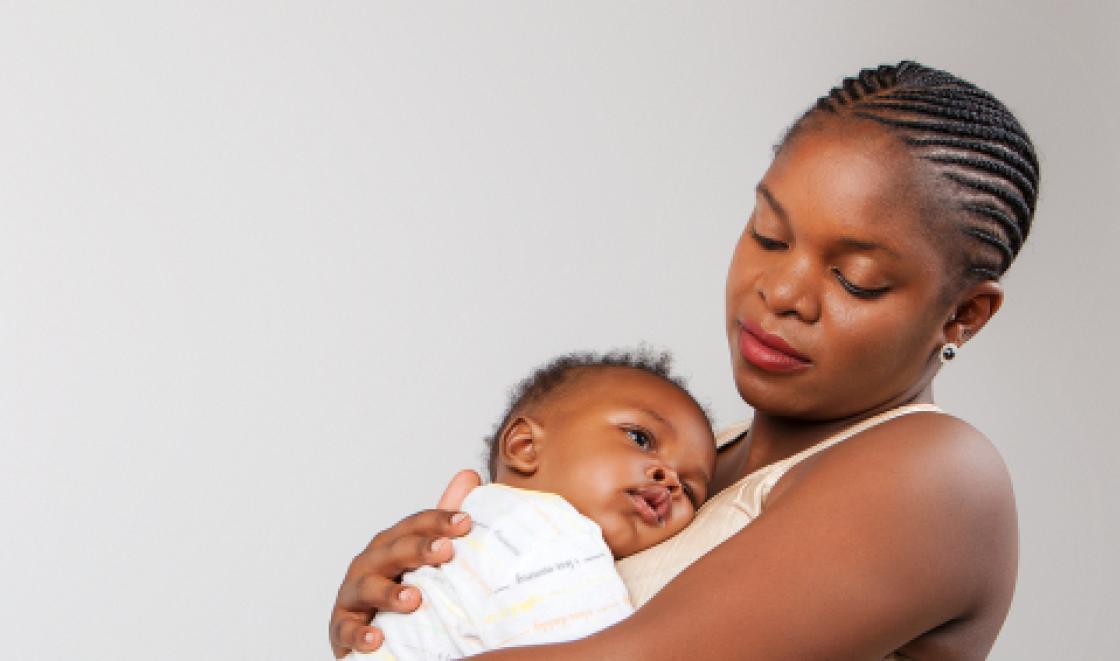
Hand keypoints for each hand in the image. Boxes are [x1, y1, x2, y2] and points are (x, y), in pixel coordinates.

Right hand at [328, 469, 481, 657]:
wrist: (374, 631)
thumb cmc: (402, 586)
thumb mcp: (425, 555)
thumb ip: (444, 521)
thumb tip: (469, 475)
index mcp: (393, 544)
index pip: (415, 526)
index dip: (438, 521)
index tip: (465, 523)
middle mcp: (371, 563)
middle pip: (394, 551)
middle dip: (418, 549)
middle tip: (445, 550)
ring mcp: (354, 594)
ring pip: (367, 587)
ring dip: (389, 592)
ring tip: (413, 599)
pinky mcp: (343, 627)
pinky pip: (348, 630)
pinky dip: (360, 634)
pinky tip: (376, 638)